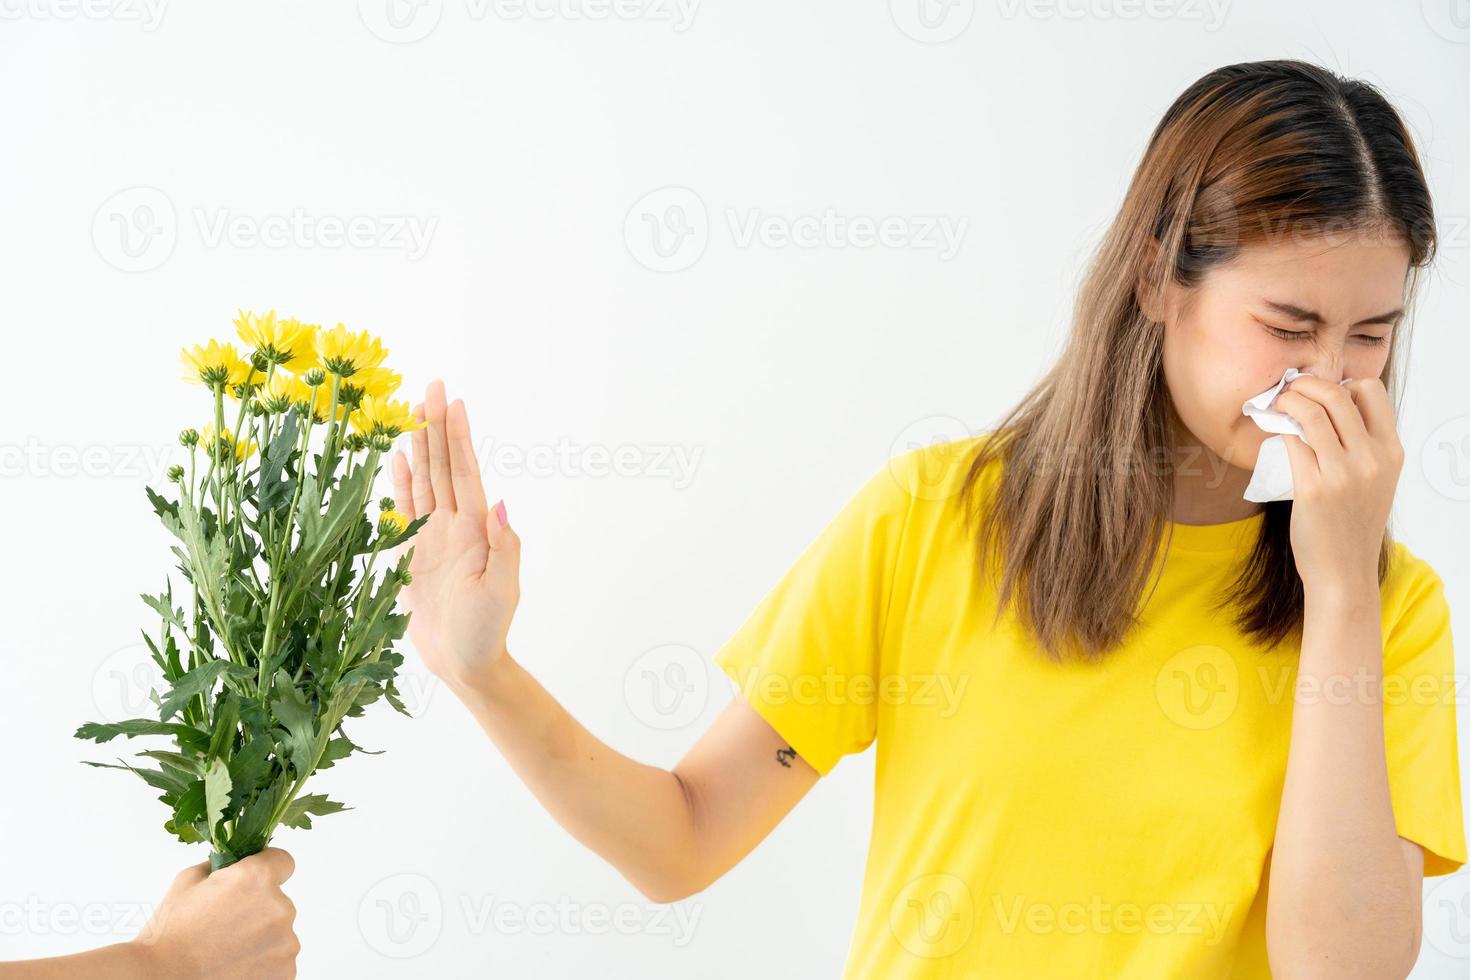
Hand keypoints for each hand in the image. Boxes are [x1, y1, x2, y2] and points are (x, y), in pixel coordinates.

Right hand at [131, 848, 298, 979]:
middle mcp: (279, 907)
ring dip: (261, 938)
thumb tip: (236, 864)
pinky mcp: (285, 971)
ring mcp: (285, 942)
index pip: (283, 861)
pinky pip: (280, 959)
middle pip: (279, 901)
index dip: (267, 869)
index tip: (253, 882)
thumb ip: (222, 866)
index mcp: (257, 878)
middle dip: (258, 908)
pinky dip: (263, 962)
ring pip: (280, 932)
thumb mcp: (188, 881)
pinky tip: (235, 965)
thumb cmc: (169, 934)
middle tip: (226, 925)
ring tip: (227, 949)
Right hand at [391, 380, 520, 690]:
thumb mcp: (501, 590)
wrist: (464, 661)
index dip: (458, 437)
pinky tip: (397, 458)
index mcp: (475, 530)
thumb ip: (503, 547)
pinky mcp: (412, 553)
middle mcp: (455, 525)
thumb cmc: (486, 629)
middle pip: (444, 465)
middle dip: (437, 426)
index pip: (464, 472)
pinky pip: (405, 509)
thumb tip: (499, 504)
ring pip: (425, 480)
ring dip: (419, 446)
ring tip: (411, 410)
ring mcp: (433, 536)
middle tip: (431, 385)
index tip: (453, 402)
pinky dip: (401, 483)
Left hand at [1272, 375, 1402, 594]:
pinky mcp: (1313, 488)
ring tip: (1276, 404)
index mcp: (1391, 451)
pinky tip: (1271, 426)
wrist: (1344, 571)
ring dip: (1288, 401)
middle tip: (1288, 389)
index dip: (1341, 383)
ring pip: (1311, 413)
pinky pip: (1291, 441)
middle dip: (1306, 383)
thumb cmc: (1352, 524)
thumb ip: (1362, 445)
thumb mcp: (1375, 480)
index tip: (1320, 391)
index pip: (1371, 391)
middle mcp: (1372, 459)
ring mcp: (1343, 473)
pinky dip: (1278, 427)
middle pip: (1337, 394)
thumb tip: (1327, 408)